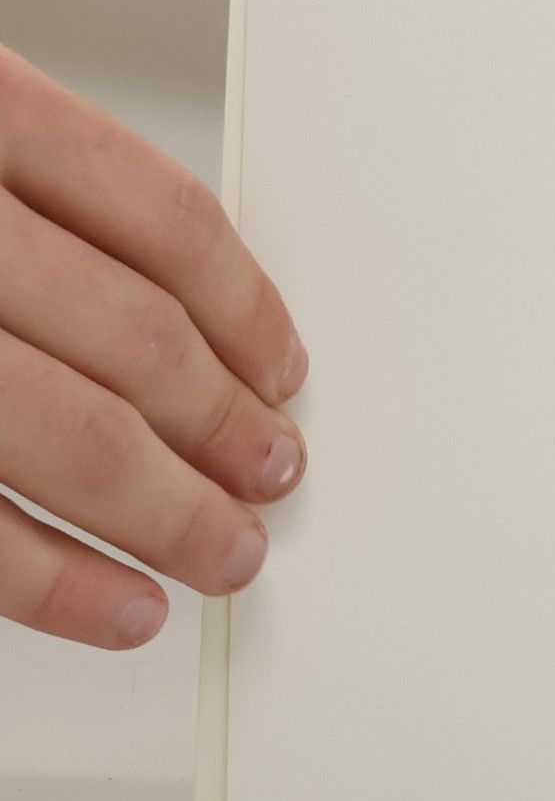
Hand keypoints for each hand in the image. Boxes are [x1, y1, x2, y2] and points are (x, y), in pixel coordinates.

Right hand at [0, 46, 305, 647]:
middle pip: (134, 341)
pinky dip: (50, 583)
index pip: (161, 219)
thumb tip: (183, 311)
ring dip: (168, 515)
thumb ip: (26, 194)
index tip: (282, 368)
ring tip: (222, 553)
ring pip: (68, 438)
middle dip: (222, 428)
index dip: (246, 307)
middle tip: (271, 476)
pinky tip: (115, 606)